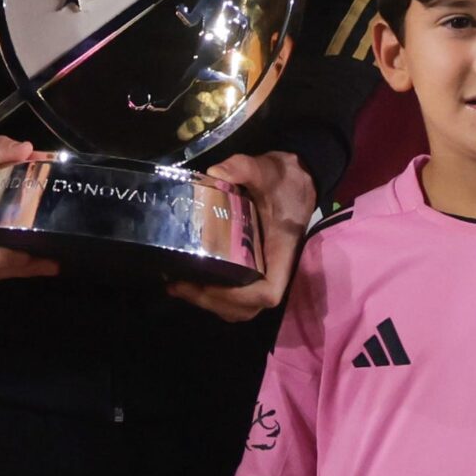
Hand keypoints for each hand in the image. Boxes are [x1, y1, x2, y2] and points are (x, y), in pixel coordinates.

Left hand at [168, 152, 315, 322]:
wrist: (297, 178)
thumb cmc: (283, 179)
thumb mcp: (265, 169)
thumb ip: (243, 168)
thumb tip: (215, 173)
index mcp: (282, 252)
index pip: (269, 293)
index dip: (241, 297)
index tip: (211, 283)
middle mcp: (275, 270)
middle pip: (247, 307)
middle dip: (213, 301)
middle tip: (178, 285)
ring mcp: (264, 273)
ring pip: (241, 307)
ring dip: (210, 303)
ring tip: (178, 287)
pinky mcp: (253, 270)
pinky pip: (236, 298)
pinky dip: (214, 297)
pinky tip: (190, 282)